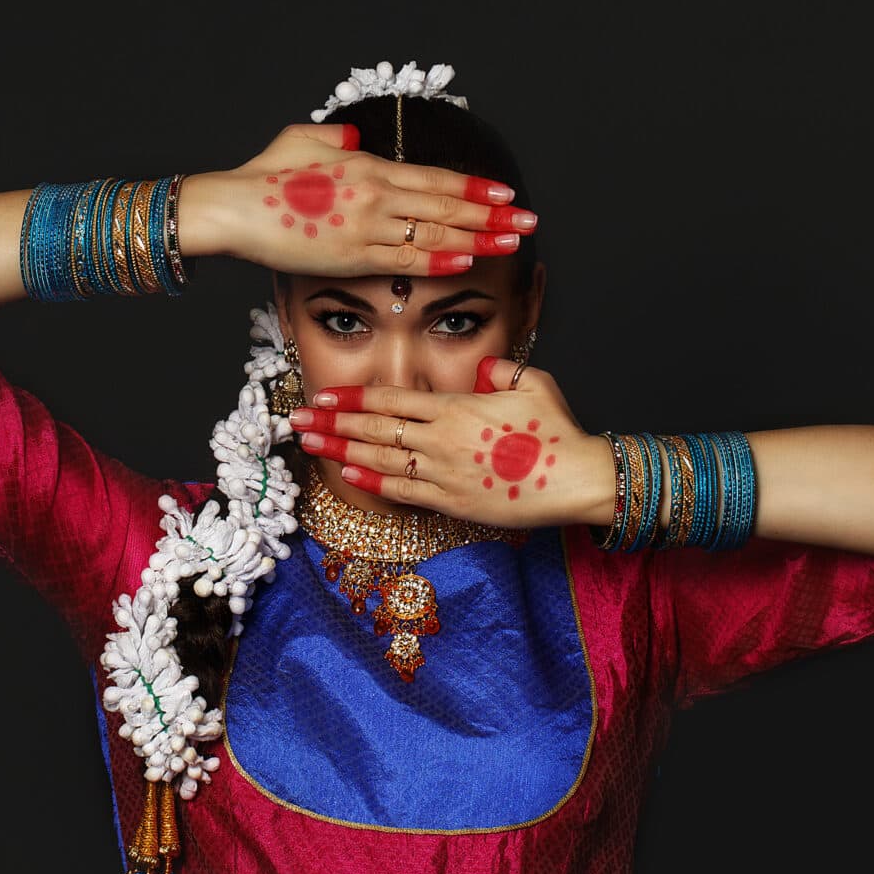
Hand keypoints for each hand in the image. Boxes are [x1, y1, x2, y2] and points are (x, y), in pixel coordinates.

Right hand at [177, 123, 537, 277]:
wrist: (233, 208)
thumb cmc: (264, 177)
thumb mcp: (304, 140)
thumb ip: (337, 137)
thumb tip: (356, 133)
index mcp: (368, 165)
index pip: (436, 179)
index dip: (476, 187)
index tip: (507, 194)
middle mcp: (376, 194)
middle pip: (447, 206)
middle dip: (494, 214)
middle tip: (530, 221)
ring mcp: (366, 226)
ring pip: (436, 234)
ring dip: (479, 238)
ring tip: (512, 243)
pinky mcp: (351, 256)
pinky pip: (406, 260)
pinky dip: (441, 261)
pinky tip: (468, 260)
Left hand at [288, 357, 615, 529]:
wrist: (576, 480)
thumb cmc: (557, 432)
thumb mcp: (532, 383)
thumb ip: (499, 370)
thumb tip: (480, 369)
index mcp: (456, 407)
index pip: (391, 398)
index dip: (352, 396)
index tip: (324, 394)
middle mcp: (441, 439)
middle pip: (374, 427)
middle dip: (331, 421)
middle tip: (297, 417)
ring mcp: (443, 473)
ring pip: (379, 458)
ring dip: (339, 450)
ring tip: (308, 442)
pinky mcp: (451, 504)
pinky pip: (401, 492)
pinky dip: (372, 482)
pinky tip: (347, 474)